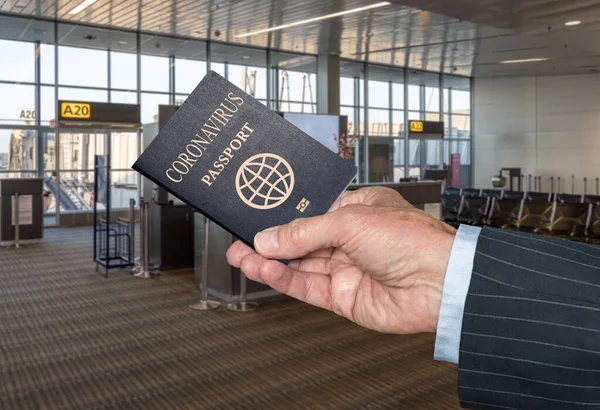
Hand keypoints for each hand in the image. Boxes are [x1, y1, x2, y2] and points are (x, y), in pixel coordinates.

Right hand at [226, 187, 455, 333]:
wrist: (439, 284)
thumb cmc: (413, 241)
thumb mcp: (350, 221)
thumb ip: (304, 231)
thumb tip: (270, 238)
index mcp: (357, 211)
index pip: (310, 212)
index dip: (283, 216)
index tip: (257, 216)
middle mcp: (351, 240)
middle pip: (301, 240)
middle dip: (269, 240)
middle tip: (240, 240)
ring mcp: (347, 269)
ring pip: (299, 264)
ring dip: (269, 261)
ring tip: (241, 255)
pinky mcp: (343, 297)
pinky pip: (306, 286)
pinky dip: (282, 279)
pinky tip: (263, 269)